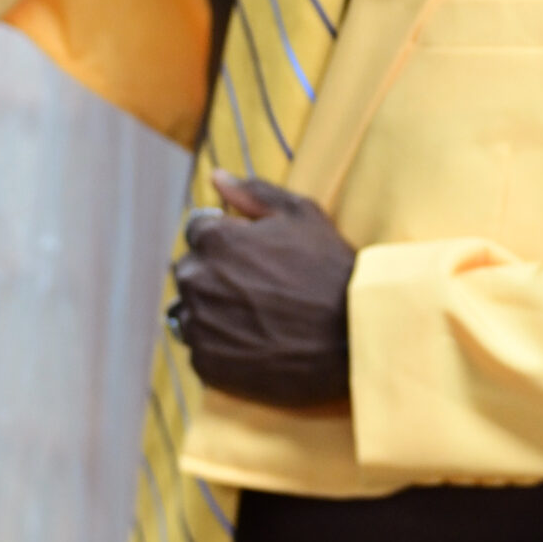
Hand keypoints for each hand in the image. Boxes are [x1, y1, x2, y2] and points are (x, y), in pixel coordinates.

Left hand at [172, 175, 354, 407]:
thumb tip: (216, 177)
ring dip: (211, 310)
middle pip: (191, 270)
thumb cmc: (331, 270)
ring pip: (188, 311)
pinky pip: (199, 348)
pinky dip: (219, 345)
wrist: (354, 338)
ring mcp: (199, 325)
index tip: (254, 256)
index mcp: (214, 239)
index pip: (197, 231)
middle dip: (216, 274)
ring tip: (254, 318)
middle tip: (259, 290)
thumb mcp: (302, 215)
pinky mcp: (206, 363)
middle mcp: (196, 280)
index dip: (228, 239)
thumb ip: (253, 192)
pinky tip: (254, 343)